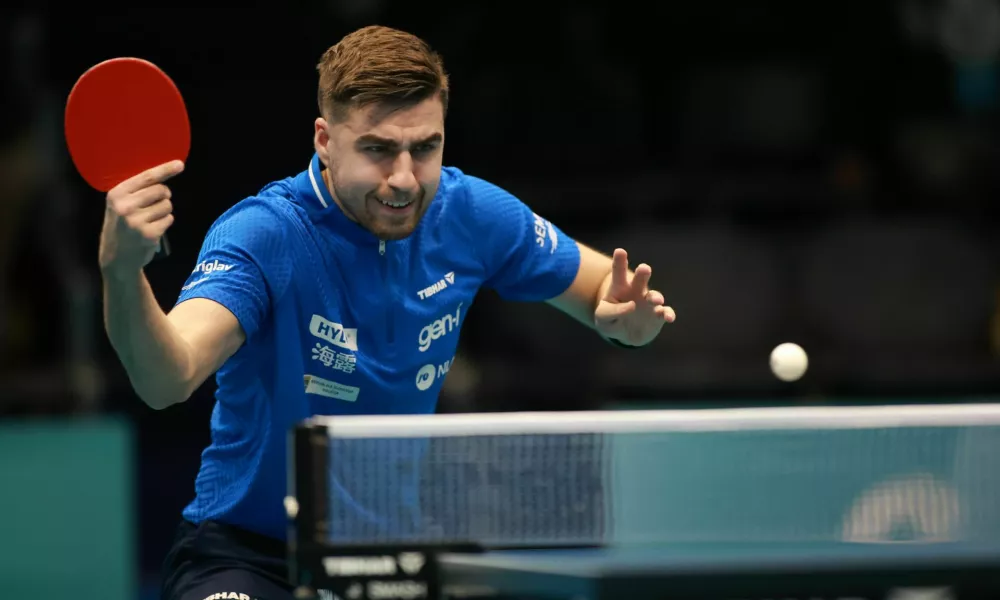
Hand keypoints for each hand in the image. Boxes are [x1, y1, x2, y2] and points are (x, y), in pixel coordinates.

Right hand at [99, 160, 182, 275]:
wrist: (116, 257)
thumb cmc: (122, 226)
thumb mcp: (119, 205)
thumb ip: (136, 190)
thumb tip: (164, 174)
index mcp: (117, 194)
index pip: (147, 177)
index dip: (165, 170)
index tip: (180, 164)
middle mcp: (125, 206)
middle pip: (161, 190)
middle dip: (163, 196)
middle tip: (152, 205)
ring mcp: (137, 221)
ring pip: (167, 205)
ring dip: (164, 211)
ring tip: (149, 219)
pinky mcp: (149, 234)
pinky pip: (169, 219)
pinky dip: (165, 223)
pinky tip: (152, 229)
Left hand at [594, 248, 674, 345]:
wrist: (624, 335)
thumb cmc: (610, 321)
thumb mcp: (603, 317)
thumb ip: (612, 311)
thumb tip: (632, 305)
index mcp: (620, 288)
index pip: (618, 273)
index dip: (620, 262)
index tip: (620, 251)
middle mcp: (636, 291)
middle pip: (640, 279)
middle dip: (643, 273)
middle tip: (644, 269)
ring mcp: (649, 303)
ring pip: (655, 296)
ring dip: (656, 297)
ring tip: (656, 300)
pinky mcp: (658, 316)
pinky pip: (665, 312)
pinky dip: (668, 314)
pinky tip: (668, 318)